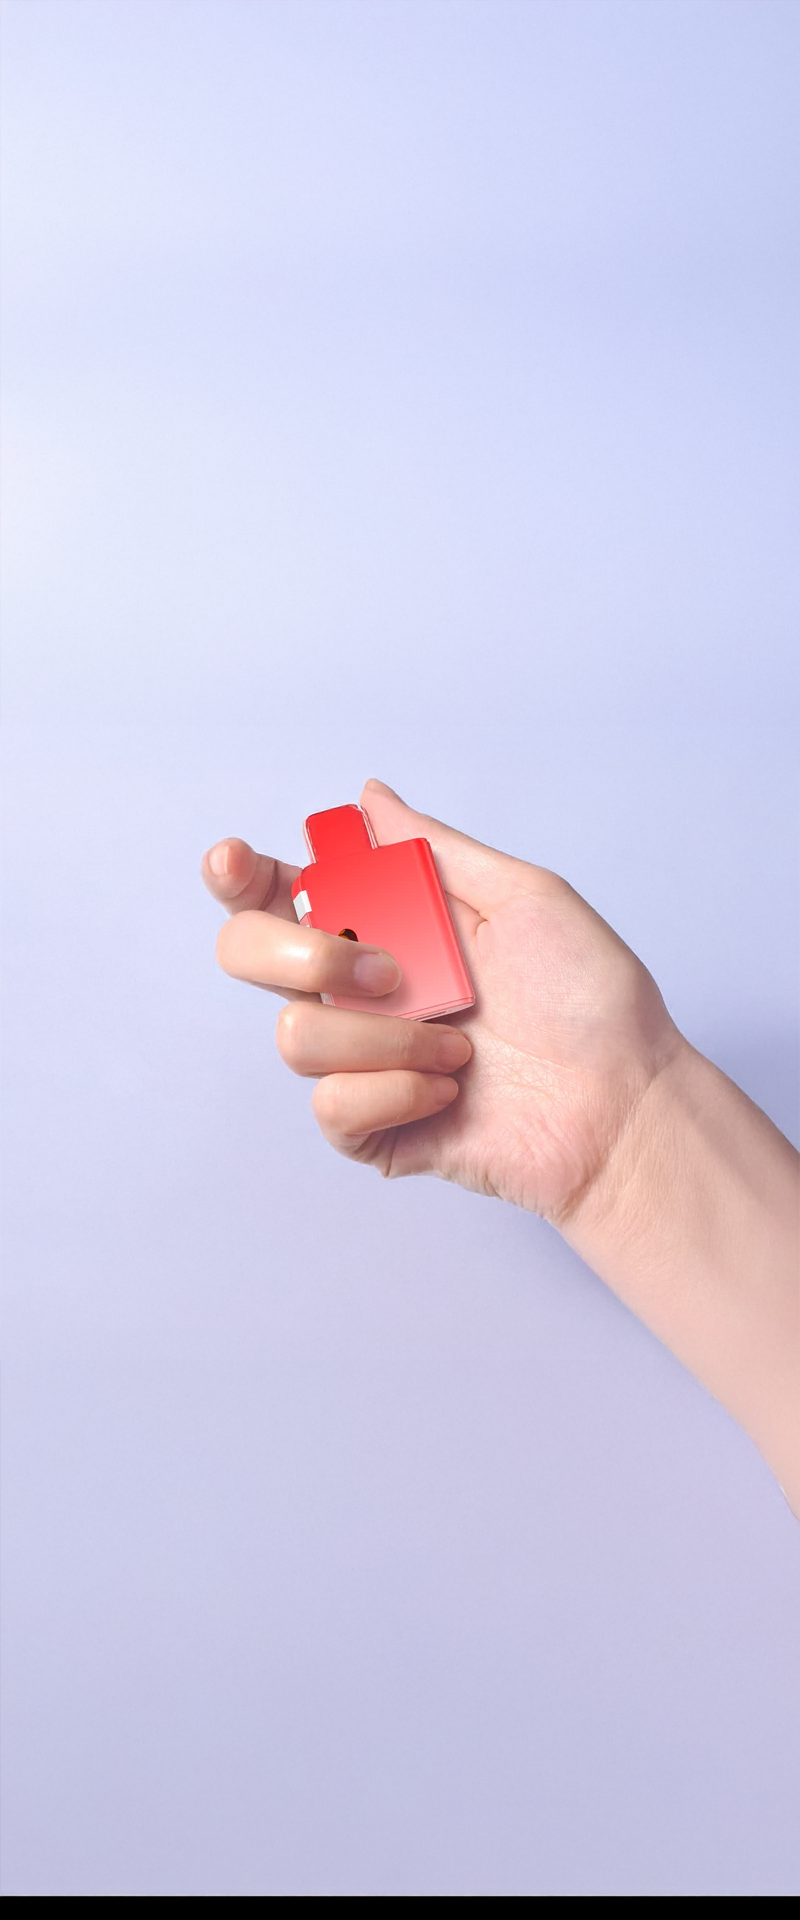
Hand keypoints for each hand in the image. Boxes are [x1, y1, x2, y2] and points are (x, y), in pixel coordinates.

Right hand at [201, 778, 681, 1222]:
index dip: (240, 874)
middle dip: (302, 953)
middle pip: (248, 952)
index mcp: (387, 926)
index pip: (283, 892)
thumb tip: (369, 795)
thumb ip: (433, 850)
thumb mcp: (523, 896)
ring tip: (461, 1048)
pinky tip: (451, 1091)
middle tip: (389, 971)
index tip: (236, 863)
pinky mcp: (371, 1129)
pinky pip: (330, 1105)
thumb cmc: (590, 1000)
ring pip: (295, 1034)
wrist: (622, 1102)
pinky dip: (397, 1091)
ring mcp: (360, 1061)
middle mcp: (360, 991)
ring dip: (387, 1037)